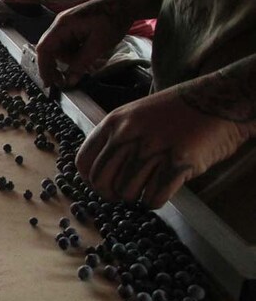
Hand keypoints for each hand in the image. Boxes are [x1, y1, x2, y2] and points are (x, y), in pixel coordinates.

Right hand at [36, 0, 130, 87]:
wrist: (126, 3)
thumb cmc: (113, 19)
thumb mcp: (98, 45)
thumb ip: (81, 64)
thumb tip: (69, 81)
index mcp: (63, 25)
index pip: (44, 49)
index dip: (44, 67)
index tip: (49, 83)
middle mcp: (61, 24)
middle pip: (51, 50)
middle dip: (59, 66)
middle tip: (67, 80)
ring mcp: (67, 25)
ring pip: (61, 50)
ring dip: (71, 61)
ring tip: (89, 64)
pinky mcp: (74, 28)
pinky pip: (69, 45)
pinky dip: (76, 54)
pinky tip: (89, 56)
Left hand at [76, 86, 249, 206]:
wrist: (216, 100)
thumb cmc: (175, 111)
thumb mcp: (134, 114)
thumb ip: (115, 138)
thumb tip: (96, 172)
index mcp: (114, 123)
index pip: (84, 162)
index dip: (90, 179)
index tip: (101, 185)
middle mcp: (128, 136)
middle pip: (102, 182)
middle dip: (111, 194)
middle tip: (124, 193)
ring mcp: (152, 150)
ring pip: (127, 193)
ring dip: (136, 196)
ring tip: (148, 186)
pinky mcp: (177, 164)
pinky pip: (153, 198)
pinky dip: (155, 201)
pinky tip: (162, 190)